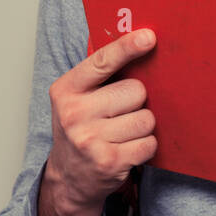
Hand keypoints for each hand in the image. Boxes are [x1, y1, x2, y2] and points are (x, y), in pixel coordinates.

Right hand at [44, 28, 158, 214]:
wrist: (68, 178)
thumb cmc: (80, 129)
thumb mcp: (76, 98)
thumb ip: (100, 74)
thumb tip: (138, 42)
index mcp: (66, 90)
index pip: (102, 62)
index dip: (127, 47)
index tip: (148, 37)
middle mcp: (74, 113)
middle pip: (136, 91)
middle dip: (137, 101)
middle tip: (121, 114)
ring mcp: (91, 139)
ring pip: (146, 118)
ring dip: (142, 126)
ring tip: (123, 133)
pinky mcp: (110, 162)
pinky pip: (149, 143)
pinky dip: (145, 146)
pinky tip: (128, 149)